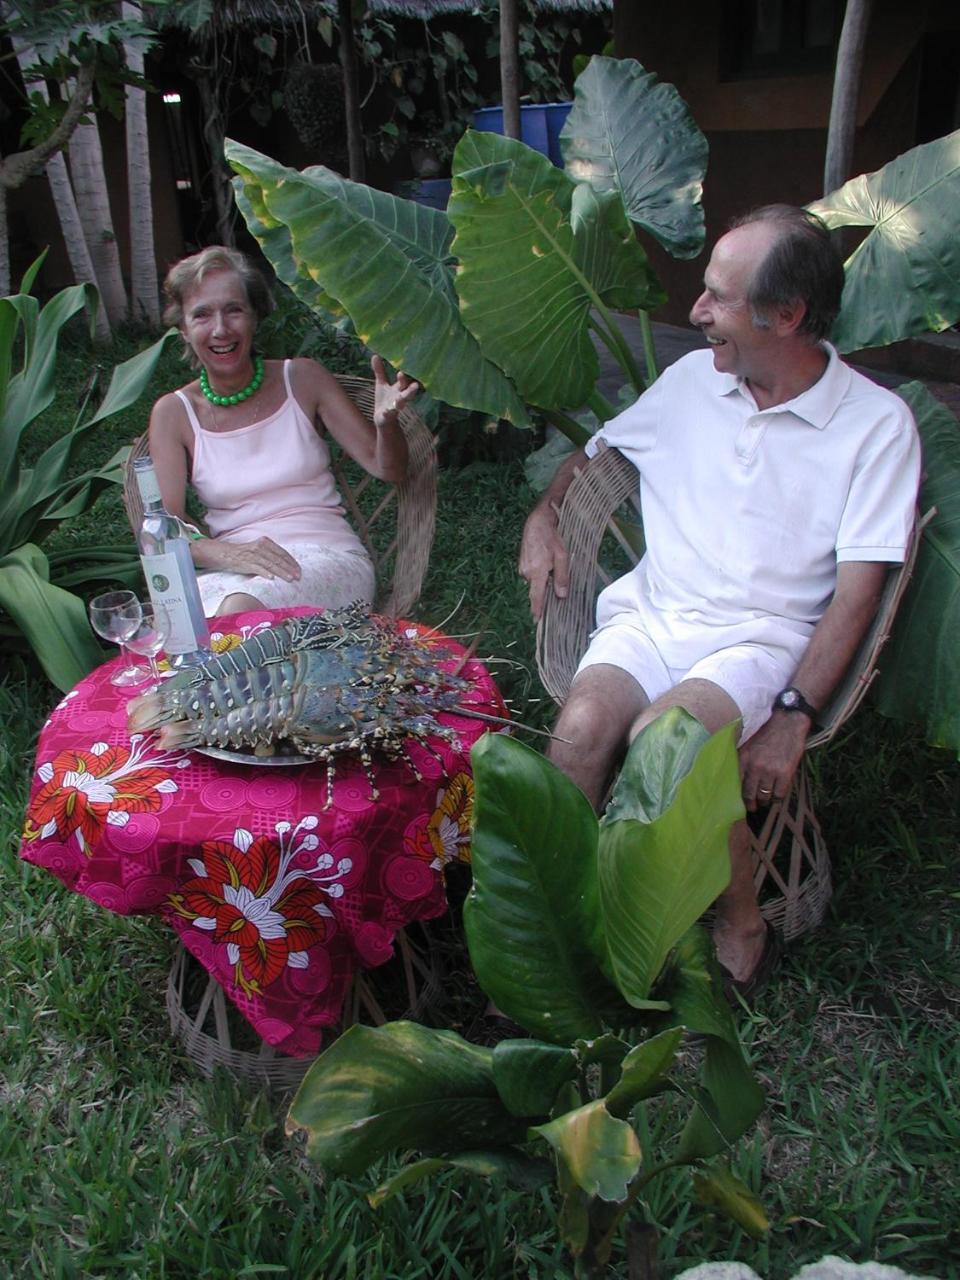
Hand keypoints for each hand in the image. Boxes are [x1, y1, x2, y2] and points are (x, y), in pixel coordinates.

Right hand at [199, 536, 301, 582]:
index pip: (282, 552)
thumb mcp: (260, 550)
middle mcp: (261, 547)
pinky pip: (258, 568)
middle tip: (298, 576)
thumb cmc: (245, 554)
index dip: (292, 562)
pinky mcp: (246, 563)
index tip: (299, 570)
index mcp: (266, 542)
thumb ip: (271, 555)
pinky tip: (272, 578)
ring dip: (281, 572)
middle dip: (290, 568)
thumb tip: (287, 566)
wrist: (226, 554)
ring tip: (290, 579)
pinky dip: (265, 573)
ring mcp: (254, 555)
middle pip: (279, 559)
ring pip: (271, 564)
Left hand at [371, 354, 418, 428]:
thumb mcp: (381, 384)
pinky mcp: (388, 416)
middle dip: (411, 390)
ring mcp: (395, 408)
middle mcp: (400, 398)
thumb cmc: (385, 399)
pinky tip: (385, 412)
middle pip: (407, 393)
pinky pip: (388, 415)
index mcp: (399, 389)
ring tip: (400, 400)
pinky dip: (387, 413)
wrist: (383, 419)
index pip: (405, 382)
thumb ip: (380, 370)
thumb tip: (375, 355)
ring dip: (401, 401)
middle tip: (416, 385)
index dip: (405, 377)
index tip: (404, 370)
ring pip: (400, 404)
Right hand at [519, 505, 569, 621]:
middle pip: (537, 589)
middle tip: (554, 579)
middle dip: (546, 589)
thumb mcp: (562, 556)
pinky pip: (531, 574)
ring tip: (551, 564)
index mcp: (536, 572)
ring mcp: (523, 568)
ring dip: (543, 578)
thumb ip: (562, 577)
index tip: (537, 621)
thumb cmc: (551, 538)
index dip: (537, 609)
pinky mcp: (522, 564)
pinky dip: (539, 572)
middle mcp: (526, 572)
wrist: (537, 522)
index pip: (536, 596)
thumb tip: (561, 595)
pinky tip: (545, 560)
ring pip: (535, 581)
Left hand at [738, 711, 809, 810]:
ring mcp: (770, 771)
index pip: (736, 783)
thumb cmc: (768, 733)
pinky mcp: (785, 774)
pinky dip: (777, 798)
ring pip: (764, 796)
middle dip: (750, 804)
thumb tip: (735, 777)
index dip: (737, 796)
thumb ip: (742, 760)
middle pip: (749, 794)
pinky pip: (779, 794)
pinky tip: (776, 797)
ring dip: (764, 801)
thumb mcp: (748, 744)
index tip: (737, 802)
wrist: (788, 723)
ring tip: (764, 802)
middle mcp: (755, 767)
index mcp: (743, 758)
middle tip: (752, 808)